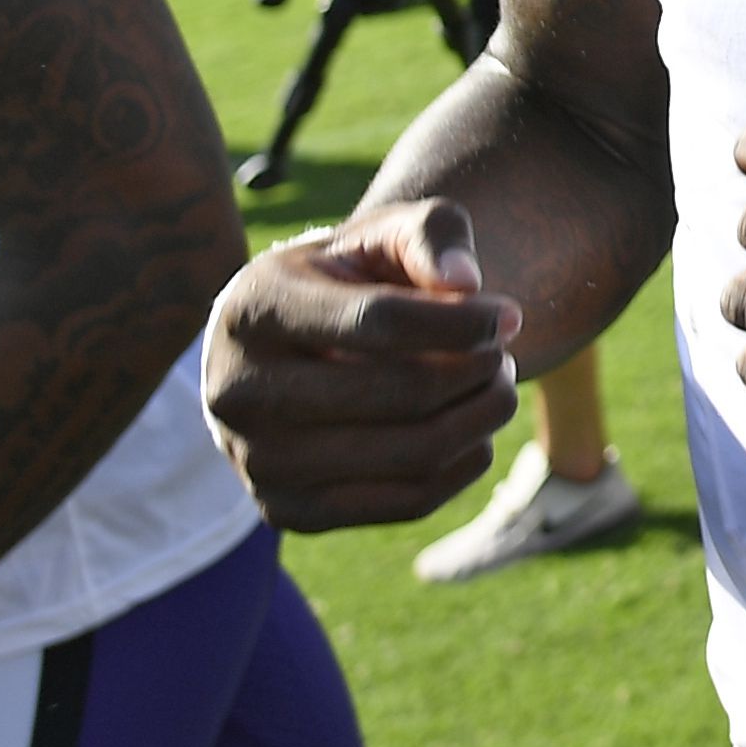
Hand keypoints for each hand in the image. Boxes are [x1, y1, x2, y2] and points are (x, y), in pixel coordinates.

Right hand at [200, 201, 520, 528]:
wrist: (278, 353)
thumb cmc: (345, 280)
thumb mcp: (381, 234)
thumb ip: (430, 236)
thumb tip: (467, 283)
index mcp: (256, 309)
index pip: (379, 322)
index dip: (462, 322)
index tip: (508, 316)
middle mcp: (237, 391)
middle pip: (402, 393)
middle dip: (478, 370)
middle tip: (502, 353)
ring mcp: (256, 462)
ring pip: (412, 455)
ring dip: (481, 418)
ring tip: (495, 383)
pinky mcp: (287, 512)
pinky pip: (407, 502)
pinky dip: (463, 465)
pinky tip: (475, 430)